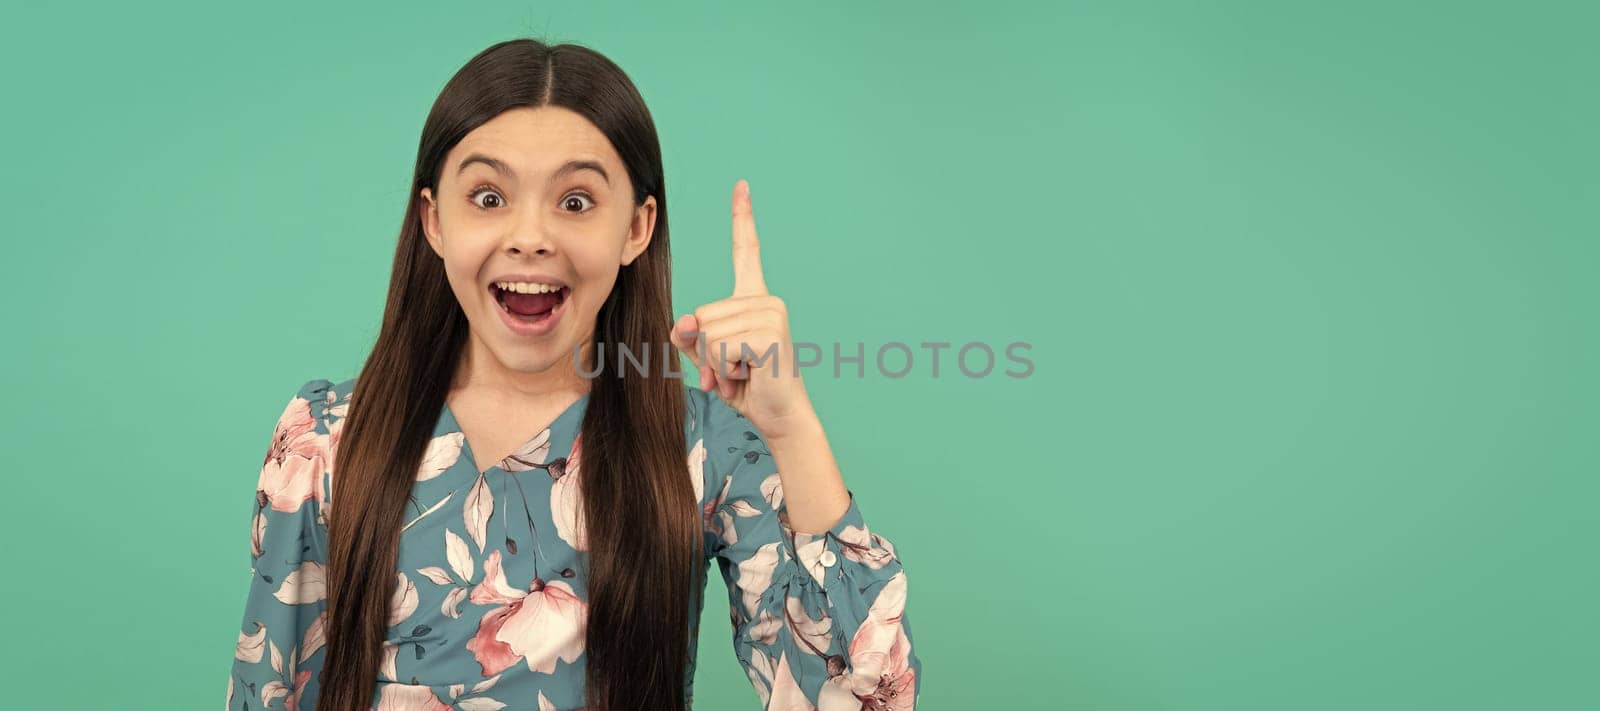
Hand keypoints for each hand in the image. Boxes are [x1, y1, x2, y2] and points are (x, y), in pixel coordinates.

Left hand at [670, 179, 816, 439]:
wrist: (779, 416)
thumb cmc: (747, 387)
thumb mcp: (709, 358)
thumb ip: (691, 336)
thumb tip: (684, 323)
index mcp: (754, 299)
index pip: (746, 251)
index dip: (742, 218)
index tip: (742, 185)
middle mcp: (766, 300)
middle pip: (701, 314)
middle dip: (705, 351)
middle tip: (732, 370)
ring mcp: (770, 314)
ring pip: (707, 333)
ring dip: (715, 364)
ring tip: (741, 374)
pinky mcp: (769, 333)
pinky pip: (719, 347)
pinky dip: (724, 369)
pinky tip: (748, 376)